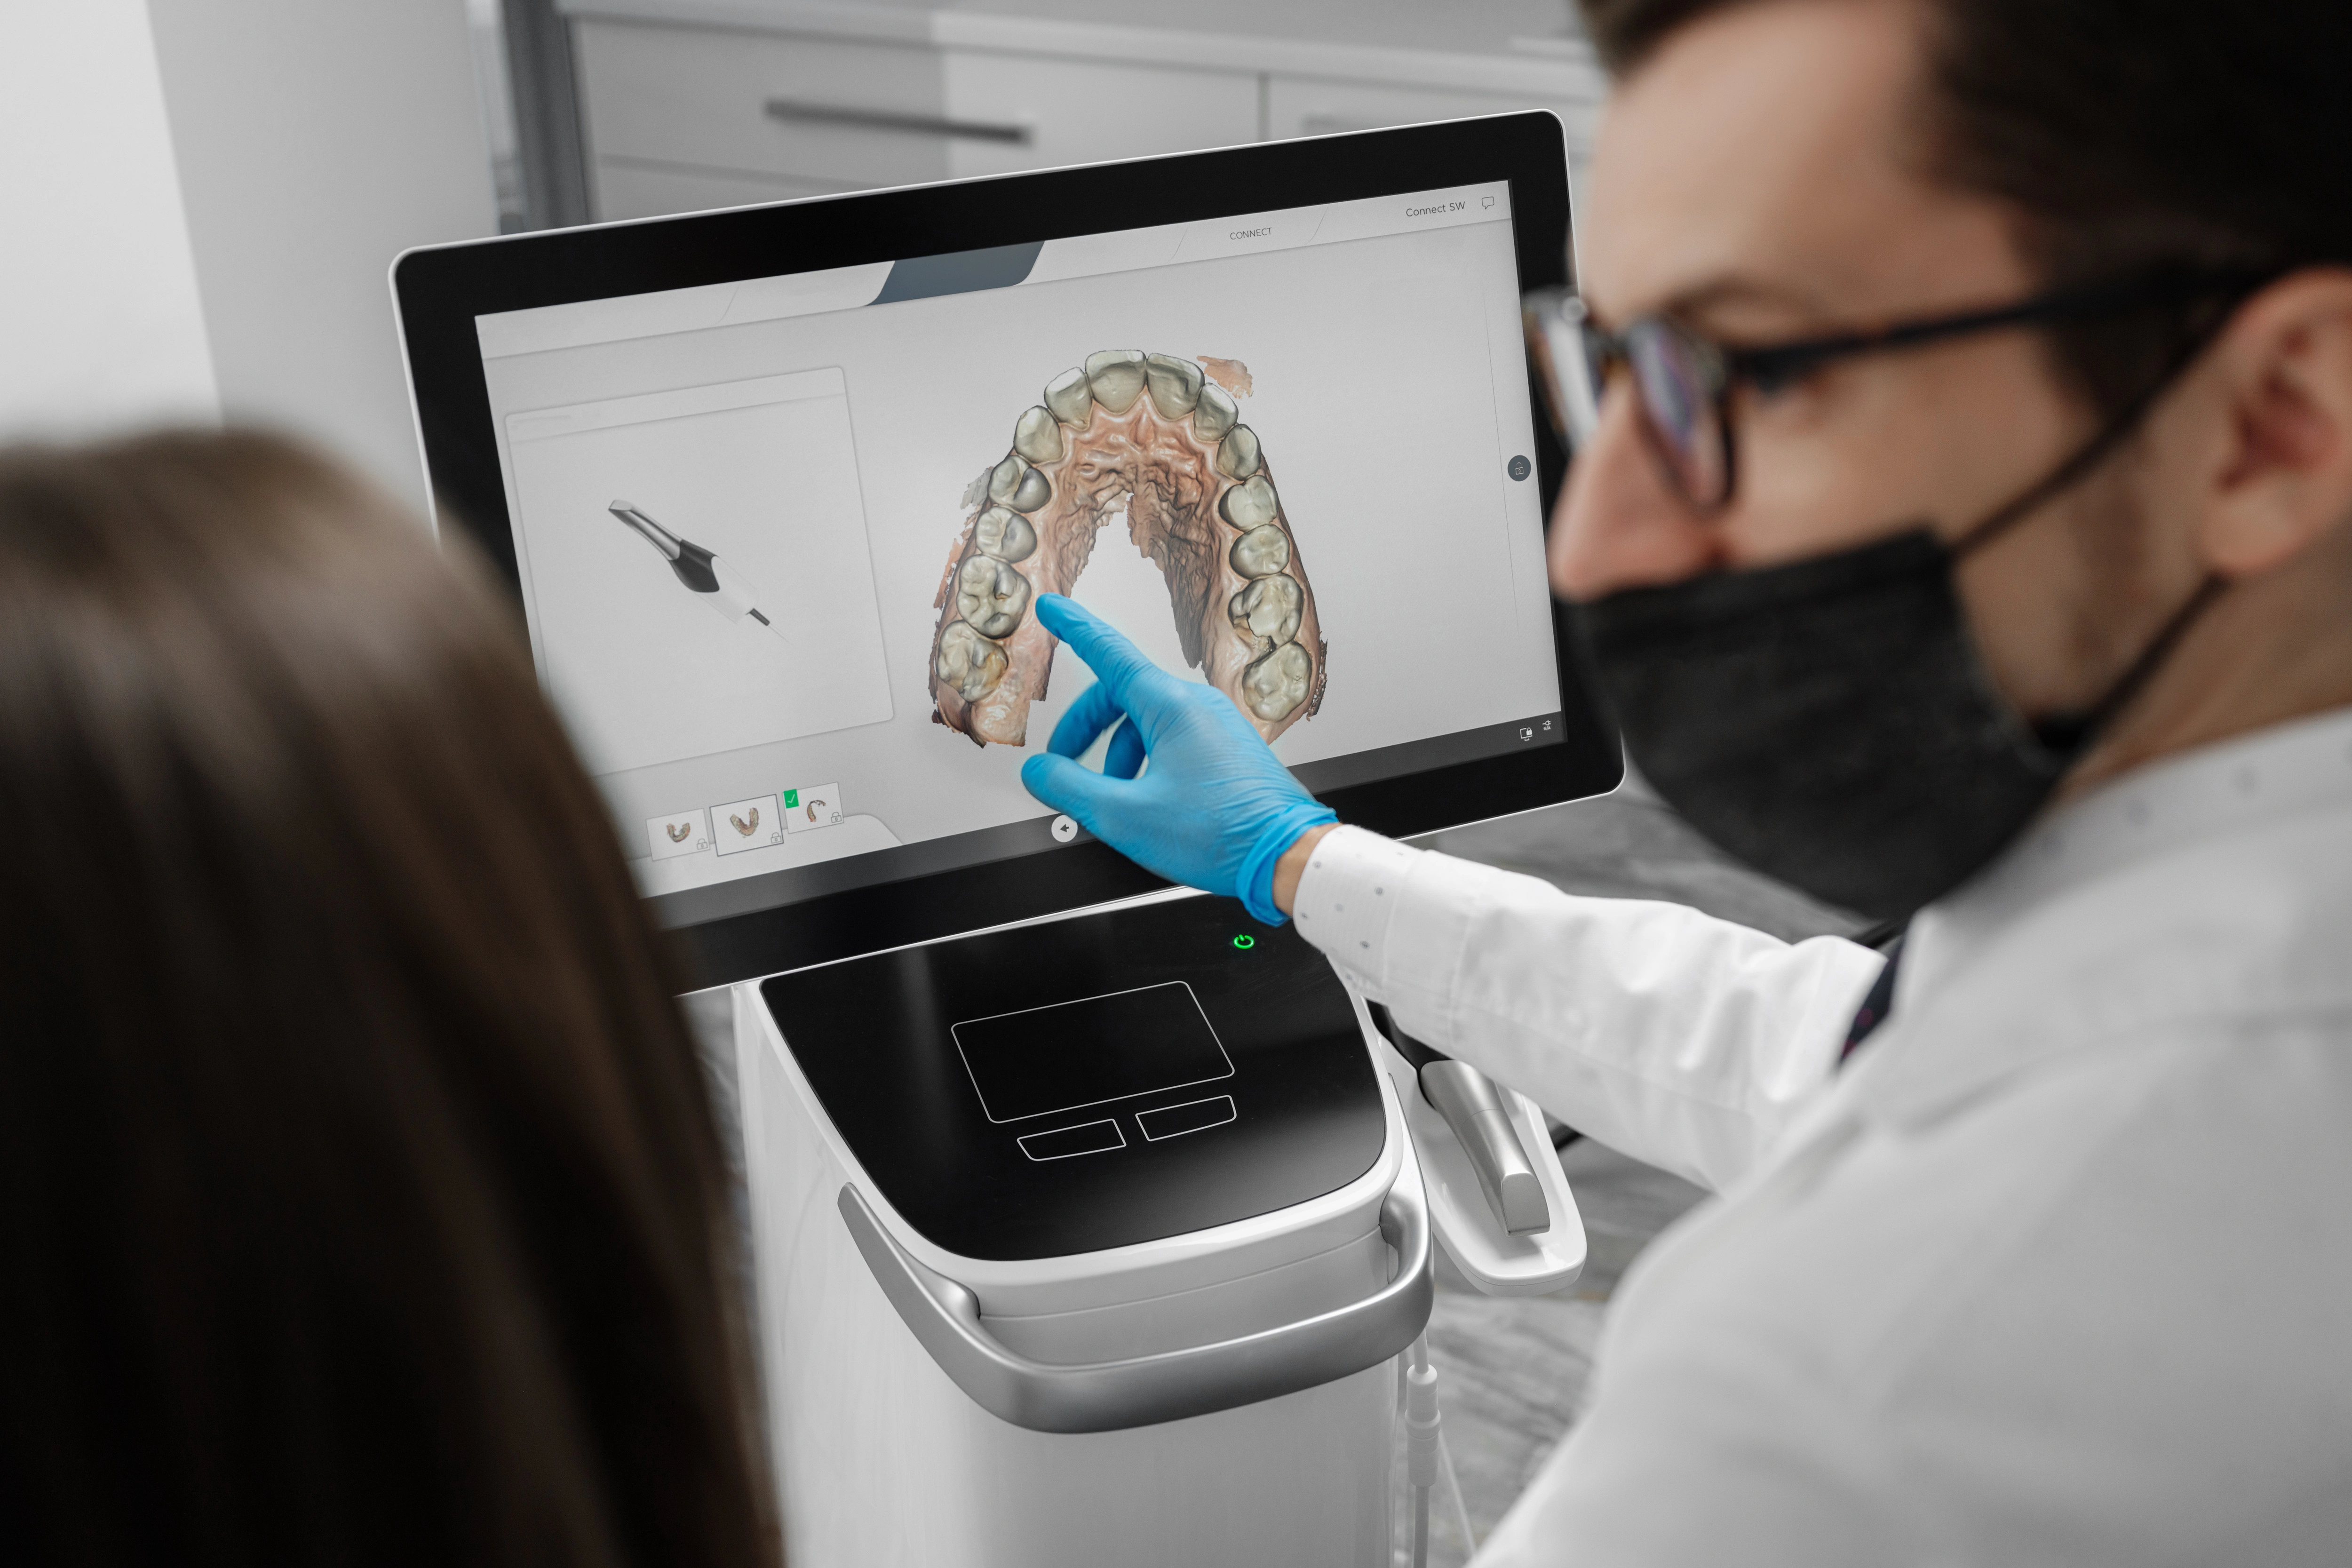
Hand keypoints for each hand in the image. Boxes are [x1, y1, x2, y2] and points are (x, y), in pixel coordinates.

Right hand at [1020, 595, 1336, 922]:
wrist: (1286, 856)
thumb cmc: (1223, 834)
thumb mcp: (1125, 816)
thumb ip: (1071, 788)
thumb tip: (1040, 772)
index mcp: (1173, 707)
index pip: (1110, 653)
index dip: (1075, 629)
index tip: (1053, 608)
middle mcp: (1199, 707)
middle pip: (1122, 697)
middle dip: (1084, 729)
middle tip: (1062, 762)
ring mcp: (1218, 727)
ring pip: (1148, 725)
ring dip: (1117, 756)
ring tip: (1114, 801)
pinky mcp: (1229, 750)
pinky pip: (1174, 742)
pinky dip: (1147, 765)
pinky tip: (1147, 803)